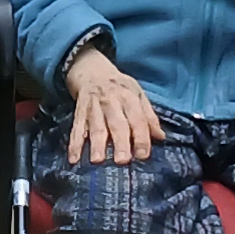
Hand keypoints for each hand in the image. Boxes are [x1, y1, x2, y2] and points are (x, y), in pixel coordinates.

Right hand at [60, 47, 162, 172]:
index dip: (141, 137)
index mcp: (129, 97)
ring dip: (96, 144)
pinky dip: (73, 144)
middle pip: (116, 124)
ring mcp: (93, 108)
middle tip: (122, 161)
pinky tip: (73, 159)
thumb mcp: (138, 95)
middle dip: (119, 142)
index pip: (137, 119)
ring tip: (97, 160)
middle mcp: (111, 101)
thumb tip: (161, 137)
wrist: (92, 72)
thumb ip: (149, 116)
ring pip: (95, 127)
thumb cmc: (120, 88)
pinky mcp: (79, 114)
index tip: (143, 155)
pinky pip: (76, 129)